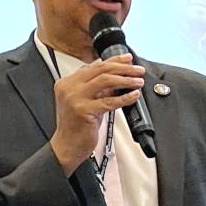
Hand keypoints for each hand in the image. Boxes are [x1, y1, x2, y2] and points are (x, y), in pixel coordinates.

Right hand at [50, 54, 144, 175]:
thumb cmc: (76, 126)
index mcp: (67, 82)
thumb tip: (115, 75)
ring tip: (138, 82)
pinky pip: (109, 101)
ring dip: (126, 80)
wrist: (67, 146)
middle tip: (137, 70)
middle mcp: (69, 87)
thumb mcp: (84, 101)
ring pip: (105, 81)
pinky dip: (124, 97)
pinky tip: (134, 96)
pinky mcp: (83, 110)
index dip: (113, 60)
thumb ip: (95, 87)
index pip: (94, 65)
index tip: (127, 59)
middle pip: (101, 70)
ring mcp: (75, 98)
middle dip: (123, 68)